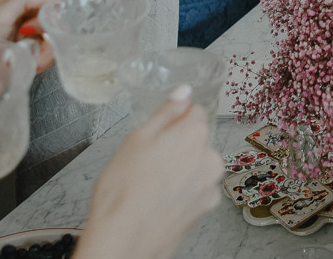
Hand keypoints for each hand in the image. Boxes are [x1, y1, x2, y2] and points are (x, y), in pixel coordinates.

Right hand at [75, 87, 220, 258]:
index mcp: (194, 134)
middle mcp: (210, 158)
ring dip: (182, 168)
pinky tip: (160, 199)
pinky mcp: (207, 208)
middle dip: (178, 145)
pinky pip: (197, 188)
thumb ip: (165, 112)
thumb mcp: (136, 139)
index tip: (159, 132)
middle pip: (198, 139)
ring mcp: (211, 185)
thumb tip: (184, 91)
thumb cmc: (122, 191)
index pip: (195, 112)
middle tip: (149, 160)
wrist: (123, 242)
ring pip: (197, 164)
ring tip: (151, 183)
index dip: (175, 120)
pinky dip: (183, 191)